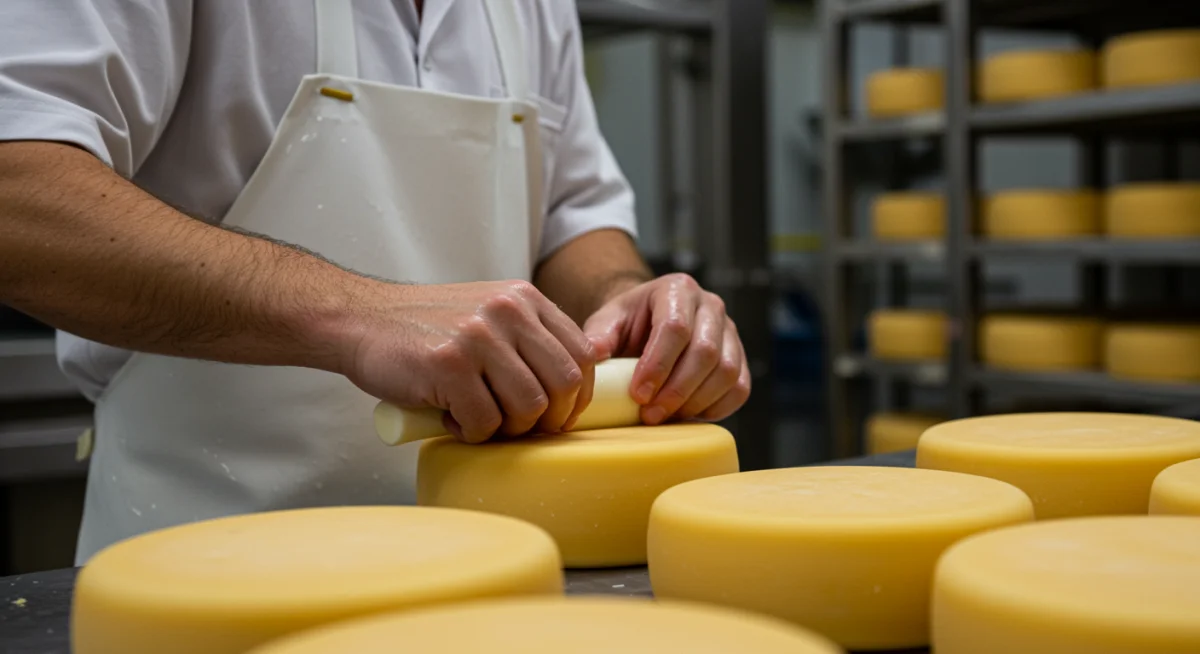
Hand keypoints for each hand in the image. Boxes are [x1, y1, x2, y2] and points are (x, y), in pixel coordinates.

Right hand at [342, 280, 595, 442]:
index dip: (577, 395)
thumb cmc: (425, 329)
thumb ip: (527, 339)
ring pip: (529, 407)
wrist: (361, 321)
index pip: (581, 354)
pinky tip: (451, 420)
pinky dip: (471, 434)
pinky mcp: (448, 365)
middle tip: (519, 428)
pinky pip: (485, 422)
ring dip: (507, 430)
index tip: (559, 415)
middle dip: (548, 419)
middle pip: (563, 383)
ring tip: (480, 422)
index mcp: (524, 299)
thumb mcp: (488, 314)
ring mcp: (478, 337)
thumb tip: (568, 392)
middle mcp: (507, 311)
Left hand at [583, 273, 749, 424]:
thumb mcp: (608, 321)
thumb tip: (596, 353)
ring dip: (695, 402)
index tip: (638, 395)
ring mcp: (730, 332)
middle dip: (676, 389)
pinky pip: (739, 388)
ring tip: (665, 416)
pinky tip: (687, 415)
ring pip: (727, 372)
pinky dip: (716, 408)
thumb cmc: (629, 324)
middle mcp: (711, 306)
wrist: (650, 325)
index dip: (658, 365)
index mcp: (677, 289)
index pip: (676, 327)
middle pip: (706, 351)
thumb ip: (600, 335)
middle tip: (649, 414)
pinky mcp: (740, 358)